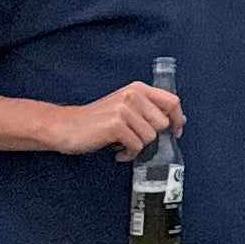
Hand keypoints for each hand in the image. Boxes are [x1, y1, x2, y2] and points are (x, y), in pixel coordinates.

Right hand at [40, 81, 184, 159]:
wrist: (65, 126)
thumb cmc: (97, 120)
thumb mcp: (125, 107)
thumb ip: (149, 109)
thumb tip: (179, 120)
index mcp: (137, 89)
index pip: (172, 101)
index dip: (178, 119)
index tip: (176, 131)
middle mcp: (132, 95)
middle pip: (162, 123)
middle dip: (150, 135)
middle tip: (133, 137)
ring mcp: (123, 110)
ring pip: (150, 137)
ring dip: (136, 146)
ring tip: (121, 142)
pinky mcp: (115, 125)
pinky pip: (136, 147)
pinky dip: (128, 154)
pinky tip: (116, 150)